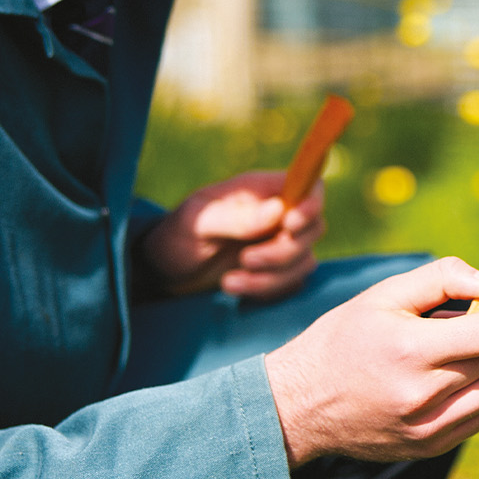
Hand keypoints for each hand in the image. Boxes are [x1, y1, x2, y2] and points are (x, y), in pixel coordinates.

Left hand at [141, 171, 323, 298]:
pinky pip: (292, 284)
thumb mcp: (198, 222)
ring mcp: (280, 245)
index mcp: (263, 191)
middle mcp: (279, 217)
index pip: (310, 187)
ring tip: (229, 282)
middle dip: (283, 251)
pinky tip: (236, 289)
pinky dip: (268, 291)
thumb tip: (278, 210)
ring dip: (272, 277)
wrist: (166, 269)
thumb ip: (236, 217)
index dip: (311, 204)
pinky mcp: (277, 273)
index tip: (290, 224)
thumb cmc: (179, 234)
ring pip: (305, 261)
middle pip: (313, 229)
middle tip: (245, 260)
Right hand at [264, 258, 478, 465]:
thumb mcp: (385, 294)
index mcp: (412, 350)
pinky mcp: (428, 448)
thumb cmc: (344, 338)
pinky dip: (476, 396)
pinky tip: (443, 385)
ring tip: (452, 359)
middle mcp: (423, 396)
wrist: (299, 404)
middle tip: (455, 331)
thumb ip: (446, 278)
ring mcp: (427, 429)